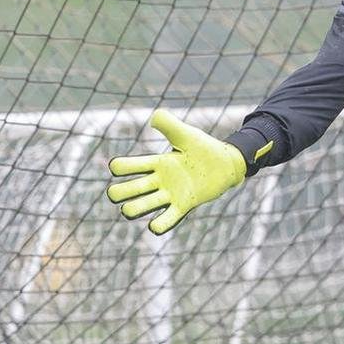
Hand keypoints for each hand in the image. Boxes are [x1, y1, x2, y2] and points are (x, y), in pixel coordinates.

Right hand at [107, 109, 246, 234]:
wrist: (228, 163)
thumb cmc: (205, 148)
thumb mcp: (186, 134)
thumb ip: (169, 124)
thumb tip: (153, 117)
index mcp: (157, 163)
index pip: (128, 166)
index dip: (119, 167)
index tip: (117, 167)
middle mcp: (160, 180)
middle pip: (129, 189)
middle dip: (119, 192)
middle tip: (116, 194)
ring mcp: (171, 194)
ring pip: (143, 205)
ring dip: (133, 209)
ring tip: (128, 211)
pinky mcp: (184, 205)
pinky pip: (168, 219)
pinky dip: (159, 225)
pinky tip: (154, 227)